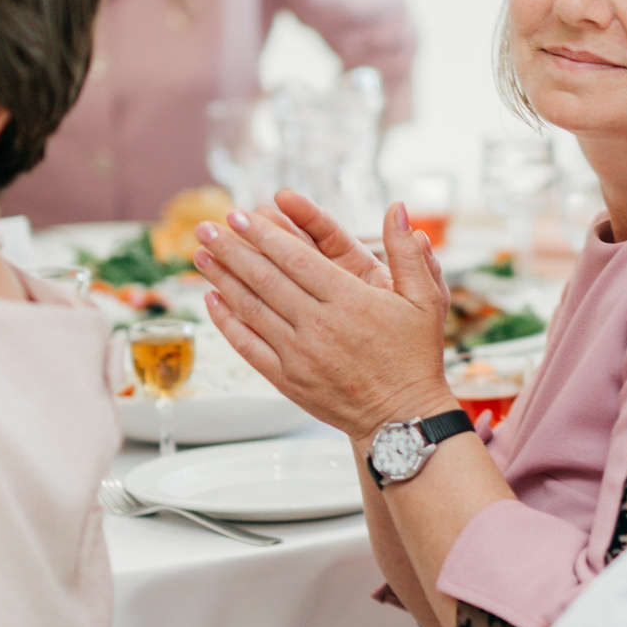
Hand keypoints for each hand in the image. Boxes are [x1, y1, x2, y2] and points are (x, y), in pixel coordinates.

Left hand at [193, 199, 450, 439]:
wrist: (402, 418)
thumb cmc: (415, 357)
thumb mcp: (426, 301)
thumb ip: (409, 253)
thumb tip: (398, 208)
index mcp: (350, 301)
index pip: (296, 258)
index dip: (264, 234)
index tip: (240, 215)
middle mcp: (320, 326)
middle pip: (266, 279)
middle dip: (233, 250)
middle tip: (208, 228)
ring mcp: (300, 355)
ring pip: (252, 309)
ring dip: (222, 279)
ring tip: (200, 255)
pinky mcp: (287, 380)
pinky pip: (249, 346)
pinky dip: (227, 322)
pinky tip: (212, 300)